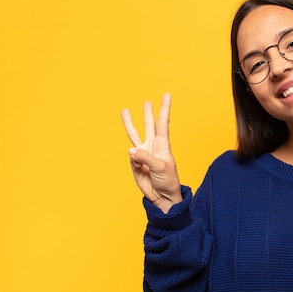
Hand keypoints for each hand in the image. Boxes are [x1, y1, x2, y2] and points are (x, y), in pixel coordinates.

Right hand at [121, 93, 181, 212]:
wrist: (163, 197)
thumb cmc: (168, 181)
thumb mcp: (160, 168)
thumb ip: (145, 158)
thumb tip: (130, 150)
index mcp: (163, 144)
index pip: (163, 122)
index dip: (164, 108)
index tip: (167, 94)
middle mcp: (153, 146)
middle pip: (149, 125)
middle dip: (148, 114)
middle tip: (147, 102)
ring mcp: (143, 154)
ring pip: (134, 135)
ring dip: (130, 124)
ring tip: (125, 111)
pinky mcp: (136, 163)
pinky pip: (131, 158)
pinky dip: (133, 160)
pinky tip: (139, 167)